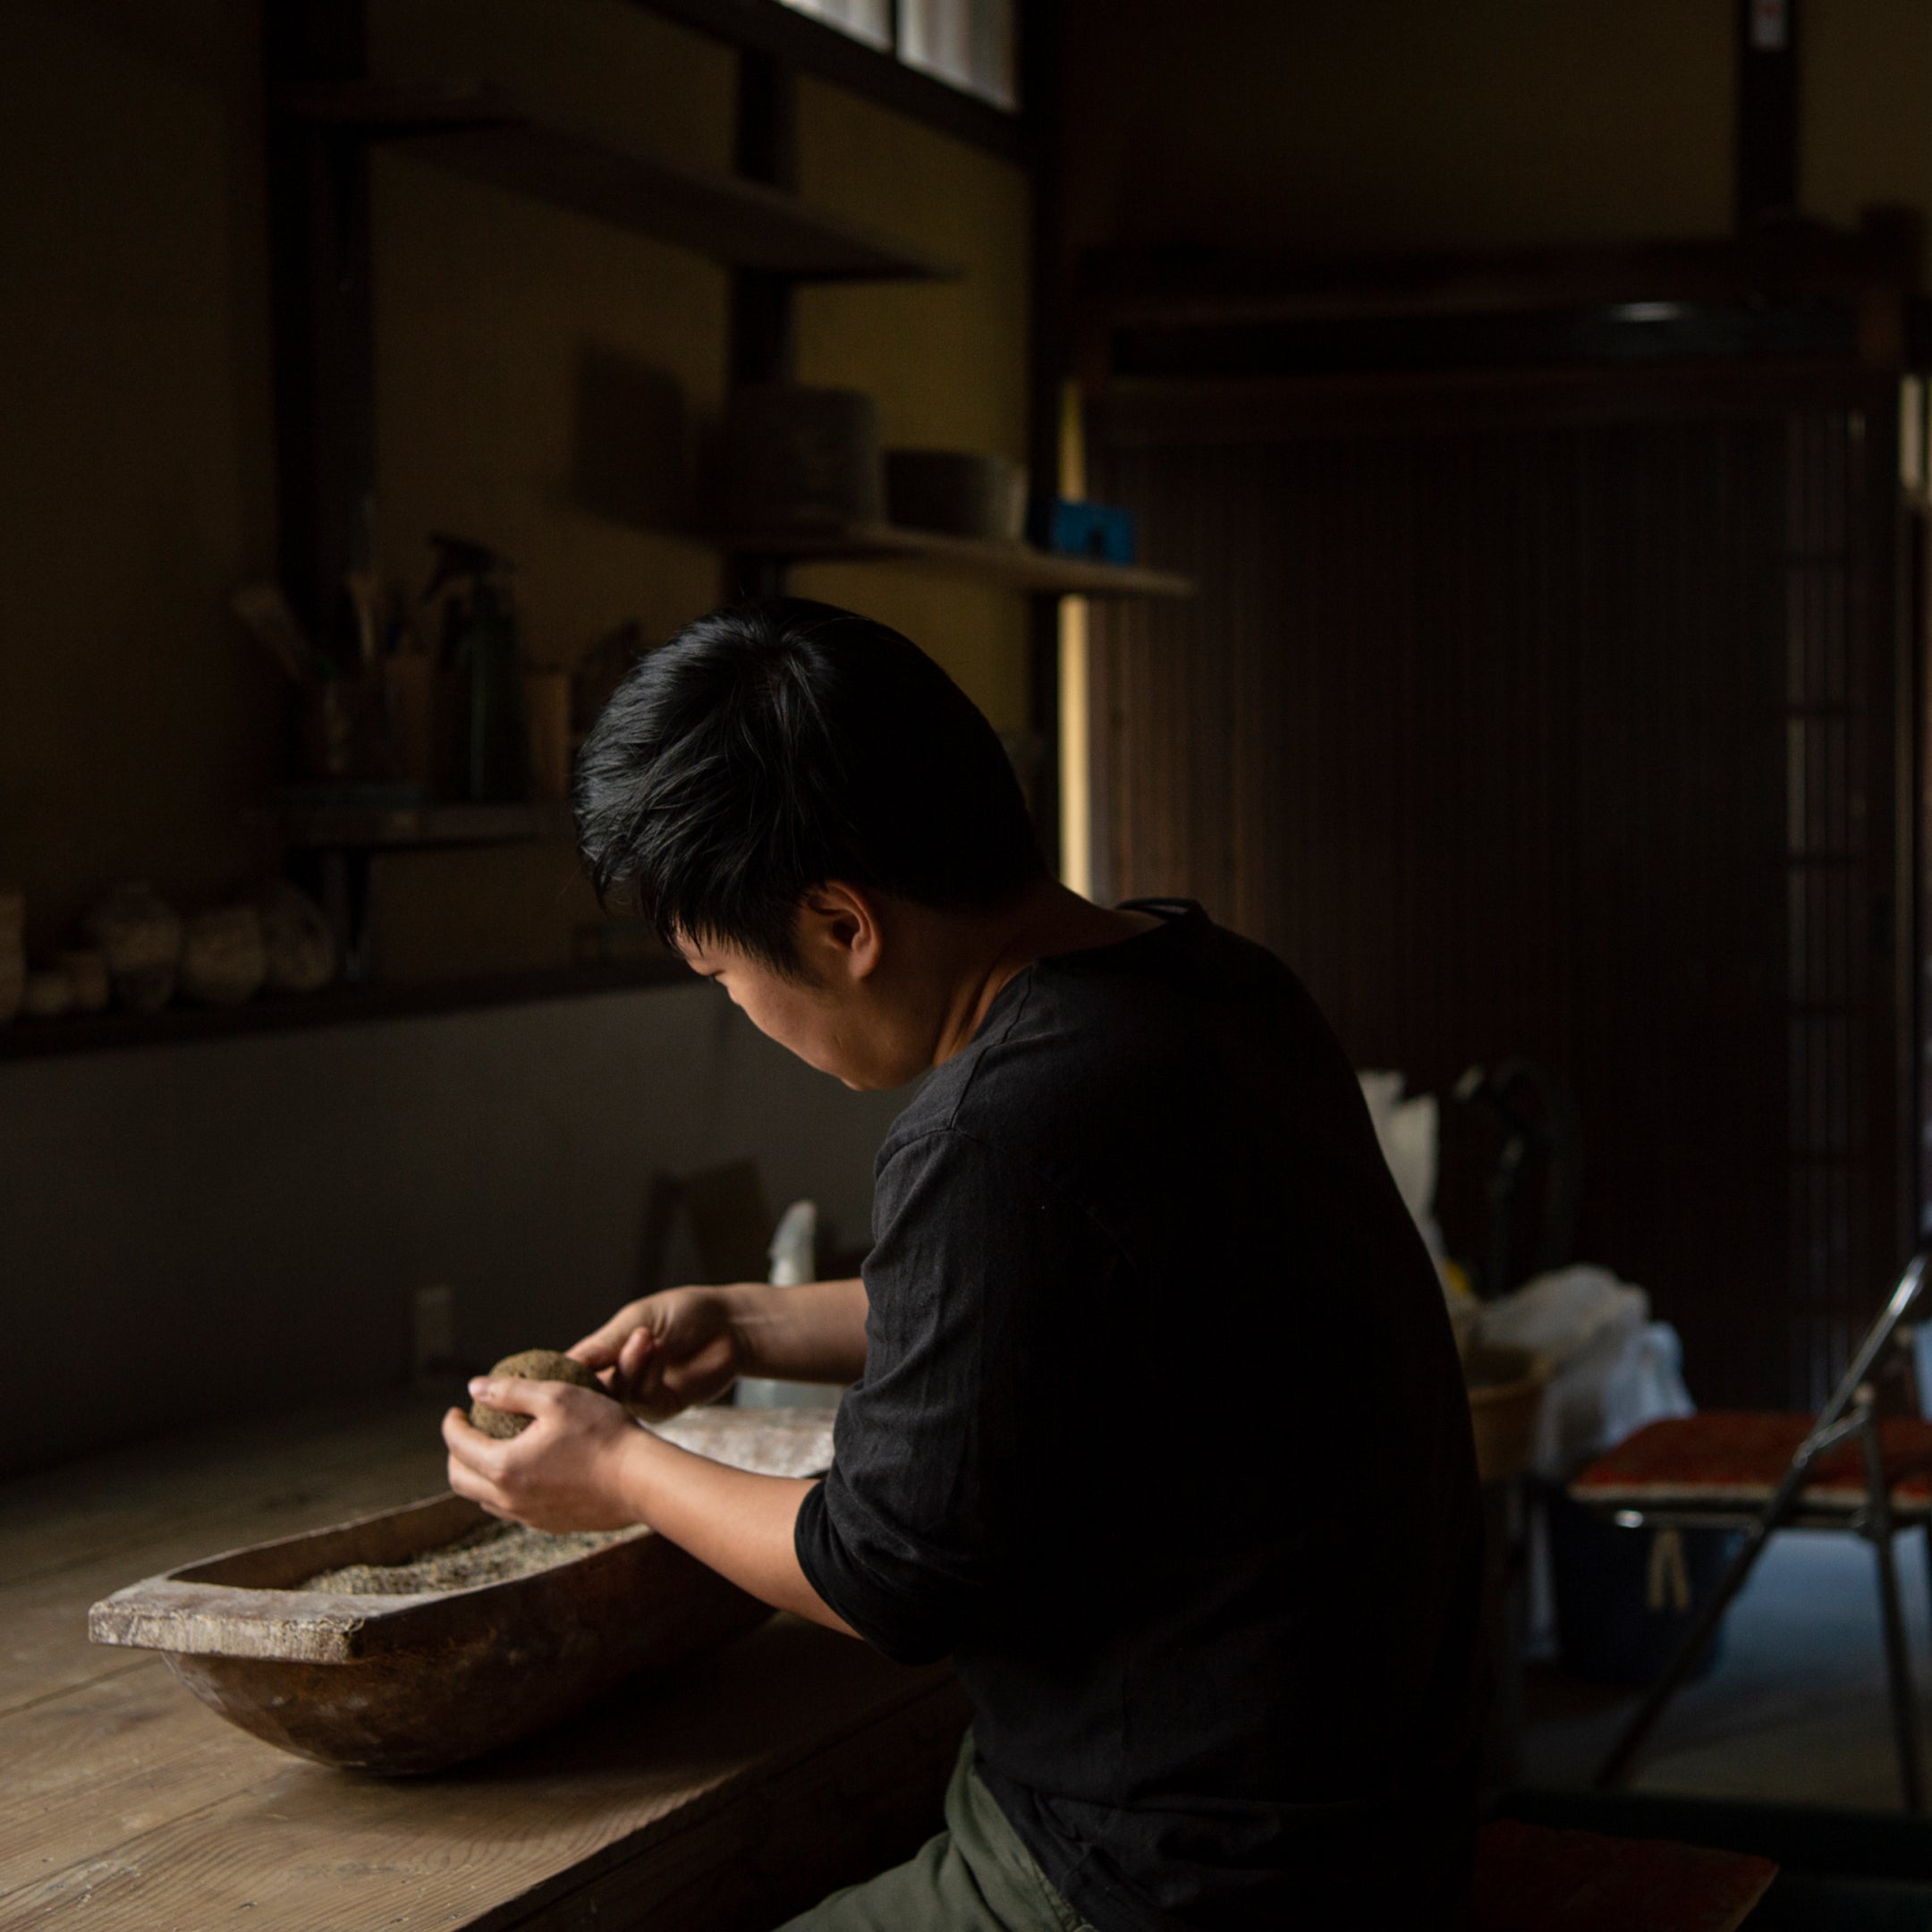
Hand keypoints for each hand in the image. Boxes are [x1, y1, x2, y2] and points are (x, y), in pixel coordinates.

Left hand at [442, 1378, 641, 1531]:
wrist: (641, 1481)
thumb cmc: (602, 1432)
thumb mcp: (557, 1397)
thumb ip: (511, 1391)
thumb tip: (475, 1387)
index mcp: (505, 1465)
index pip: (458, 1445)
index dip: (451, 1424)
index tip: (456, 1410)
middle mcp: (510, 1498)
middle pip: (460, 1480)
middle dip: (456, 1454)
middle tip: (468, 1432)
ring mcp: (529, 1517)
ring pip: (484, 1499)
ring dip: (478, 1474)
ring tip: (494, 1451)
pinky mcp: (550, 1525)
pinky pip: (513, 1510)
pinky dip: (505, 1489)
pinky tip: (527, 1472)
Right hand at [567, 1286, 748, 1419]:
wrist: (729, 1324)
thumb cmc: (683, 1314)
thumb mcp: (637, 1319)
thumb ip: (604, 1345)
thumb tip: (563, 1362)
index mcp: (603, 1356)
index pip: (569, 1372)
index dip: (559, 1374)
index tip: (550, 1371)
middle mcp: (617, 1381)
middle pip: (588, 1391)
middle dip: (600, 1368)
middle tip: (619, 1342)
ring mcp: (639, 1397)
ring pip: (617, 1396)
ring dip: (631, 1365)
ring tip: (646, 1337)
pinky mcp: (663, 1407)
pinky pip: (645, 1400)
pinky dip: (650, 1373)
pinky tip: (660, 1349)